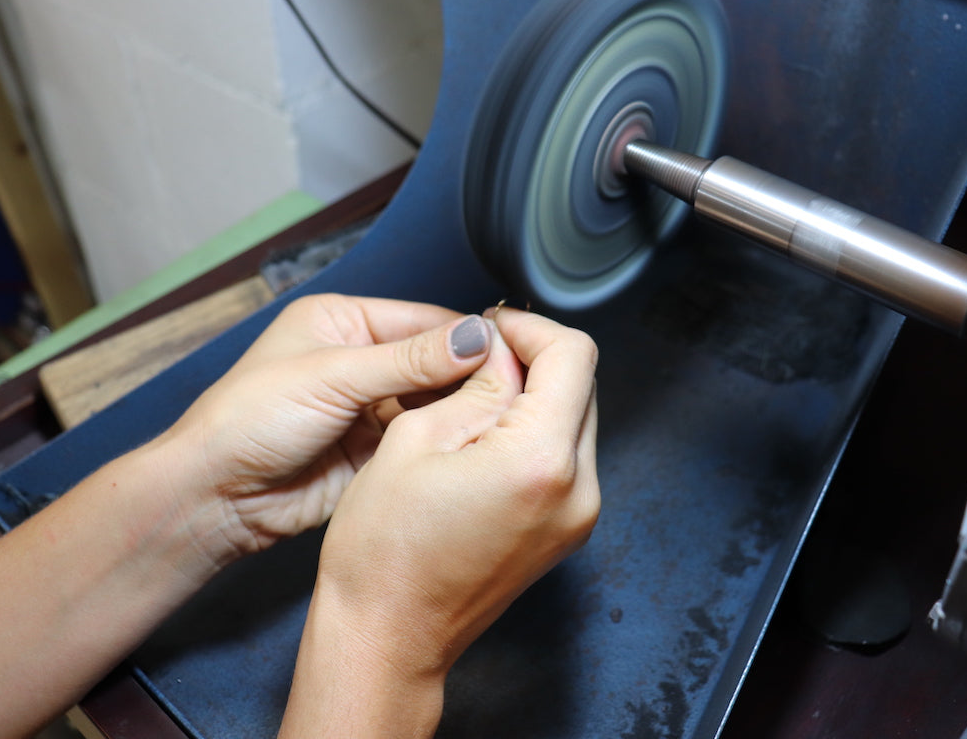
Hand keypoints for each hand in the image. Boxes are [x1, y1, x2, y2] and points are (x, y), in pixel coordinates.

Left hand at [157, 293, 494, 558]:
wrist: (215, 498)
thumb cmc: (247, 421)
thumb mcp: (332, 377)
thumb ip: (409, 359)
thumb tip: (475, 336)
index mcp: (344, 322)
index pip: (424, 321)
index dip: (468, 339)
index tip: (514, 355)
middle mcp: (361, 361)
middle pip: (436, 364)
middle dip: (469, 379)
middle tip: (516, 393)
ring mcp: (369, 409)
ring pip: (435, 406)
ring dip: (461, 414)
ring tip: (502, 422)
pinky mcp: (374, 454)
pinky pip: (422, 443)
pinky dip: (445, 446)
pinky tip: (473, 449)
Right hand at [279, 308, 598, 736]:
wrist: (387, 639)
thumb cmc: (384, 552)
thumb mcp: (414, 440)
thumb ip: (474, 386)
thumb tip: (502, 352)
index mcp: (540, 461)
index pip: (573, 355)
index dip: (529, 328)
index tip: (491, 329)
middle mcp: (576, 491)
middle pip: (582, 385)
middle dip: (534, 359)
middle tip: (478, 359)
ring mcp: (577, 518)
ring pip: (576, 420)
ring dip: (535, 396)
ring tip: (474, 401)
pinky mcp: (565, 535)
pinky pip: (565, 460)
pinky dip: (535, 435)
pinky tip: (485, 441)